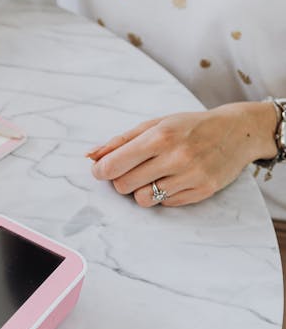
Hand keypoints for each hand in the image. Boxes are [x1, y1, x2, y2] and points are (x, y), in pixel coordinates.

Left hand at [87, 102, 279, 206]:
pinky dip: (162, 195)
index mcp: (160, 137)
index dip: (102, 171)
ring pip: (143, 199)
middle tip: (131, 170)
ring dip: (141, 190)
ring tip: (152, 176)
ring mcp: (191, 176)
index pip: (114, 165)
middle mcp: (176, 157)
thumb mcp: (155, 124)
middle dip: (121, 180)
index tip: (102, 170)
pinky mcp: (202, 191)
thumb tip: (91, 156)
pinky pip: (165, 204)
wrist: (237, 131)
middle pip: (124, 186)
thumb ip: (121, 141)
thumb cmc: (189, 127)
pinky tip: (172, 180)